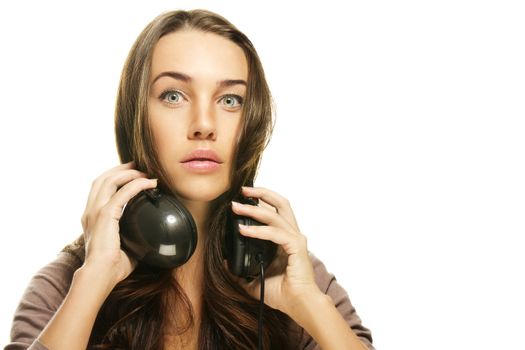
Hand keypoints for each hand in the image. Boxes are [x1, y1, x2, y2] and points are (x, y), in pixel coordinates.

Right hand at [80, 161, 157, 285]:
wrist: (100, 276)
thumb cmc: (112, 268)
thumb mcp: (125, 247)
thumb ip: (135, 237)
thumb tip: (154, 237)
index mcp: (91, 217)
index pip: (99, 188)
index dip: (114, 177)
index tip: (131, 173)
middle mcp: (90, 211)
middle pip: (103, 178)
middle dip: (121, 169)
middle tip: (138, 166)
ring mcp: (95, 212)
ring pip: (110, 180)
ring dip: (129, 173)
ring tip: (144, 173)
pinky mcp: (104, 215)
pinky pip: (122, 193)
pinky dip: (136, 185)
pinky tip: (149, 183)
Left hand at [229, 186, 321, 315]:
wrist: (299, 305)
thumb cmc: (283, 293)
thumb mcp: (255, 281)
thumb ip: (241, 272)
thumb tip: (225, 264)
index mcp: (285, 239)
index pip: (274, 212)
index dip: (260, 202)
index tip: (242, 198)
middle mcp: (292, 235)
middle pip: (280, 203)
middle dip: (261, 194)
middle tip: (242, 190)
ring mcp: (296, 239)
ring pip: (276, 214)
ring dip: (254, 209)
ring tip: (236, 206)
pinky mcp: (296, 247)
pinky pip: (276, 233)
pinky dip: (258, 230)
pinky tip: (244, 230)